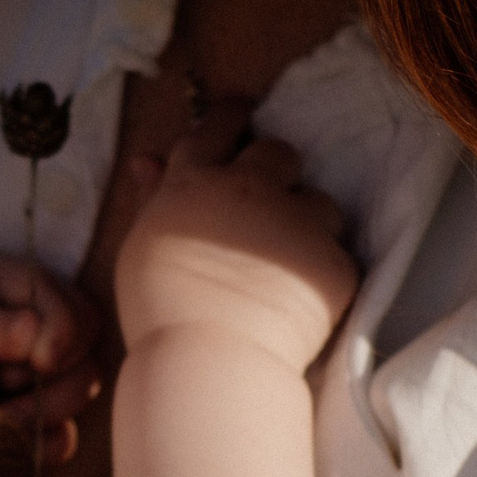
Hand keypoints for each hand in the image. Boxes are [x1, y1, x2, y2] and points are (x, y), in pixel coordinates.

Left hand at [0, 247, 104, 438]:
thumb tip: (32, 333)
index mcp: (26, 288)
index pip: (77, 315)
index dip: (64, 341)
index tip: (37, 362)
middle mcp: (45, 328)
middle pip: (88, 358)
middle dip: (55, 382)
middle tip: (6, 386)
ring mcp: (41, 372)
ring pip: (79, 394)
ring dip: (46, 411)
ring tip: (0, 412)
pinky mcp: (31, 410)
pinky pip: (59, 434)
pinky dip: (47, 443)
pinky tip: (19, 442)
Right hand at [111, 134, 356, 373]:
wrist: (209, 362)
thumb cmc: (160, 310)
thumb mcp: (143, 244)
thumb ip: (153, 196)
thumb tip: (148, 158)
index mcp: (196, 181)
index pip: (219, 126)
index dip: (233, 117)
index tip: (242, 114)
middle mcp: (250, 189)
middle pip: (279, 152)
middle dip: (276, 171)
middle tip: (266, 206)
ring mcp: (297, 223)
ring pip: (318, 204)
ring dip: (306, 224)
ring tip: (283, 267)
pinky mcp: (332, 262)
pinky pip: (334, 255)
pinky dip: (320, 273)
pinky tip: (297, 300)